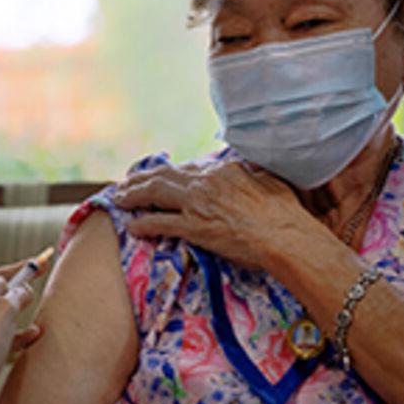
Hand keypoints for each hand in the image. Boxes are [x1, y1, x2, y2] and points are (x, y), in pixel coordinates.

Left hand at [113, 159, 311, 269]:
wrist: (284, 235)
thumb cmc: (284, 212)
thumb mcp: (269, 181)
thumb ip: (252, 173)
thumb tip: (250, 168)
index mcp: (222, 170)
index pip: (190, 169)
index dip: (172, 174)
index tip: (162, 177)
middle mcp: (204, 182)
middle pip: (164, 176)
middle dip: (141, 178)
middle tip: (126, 182)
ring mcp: (196, 204)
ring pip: (155, 194)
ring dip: (133, 195)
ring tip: (119, 198)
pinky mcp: (193, 227)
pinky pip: (160, 223)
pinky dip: (143, 224)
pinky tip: (131, 227)